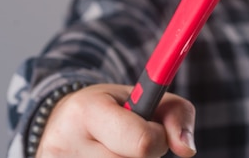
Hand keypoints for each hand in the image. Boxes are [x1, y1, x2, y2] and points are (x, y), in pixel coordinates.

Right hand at [36, 84, 195, 156]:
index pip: (142, 143)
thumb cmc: (113, 108)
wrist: (62, 123)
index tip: (151, 129)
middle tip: (130, 142)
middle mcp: (66, 144)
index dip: (157, 138)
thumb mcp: (145, 97)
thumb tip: (186, 150)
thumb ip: (176, 114)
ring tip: (117, 150)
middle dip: (143, 156)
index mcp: (87, 112)